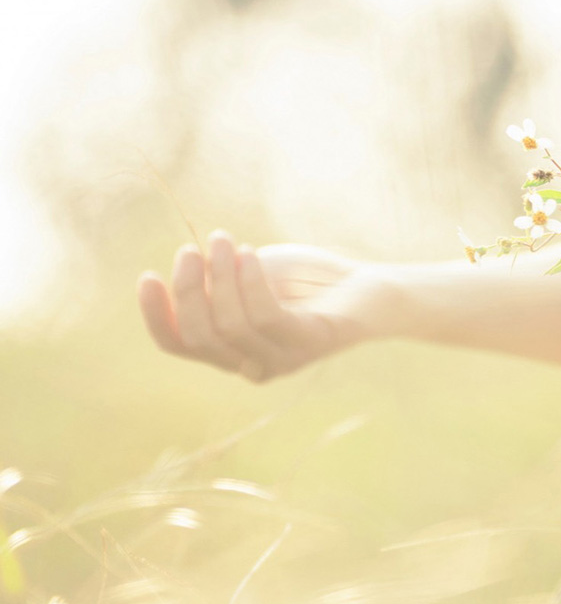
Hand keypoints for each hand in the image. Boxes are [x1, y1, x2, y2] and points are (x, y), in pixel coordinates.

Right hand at [138, 230, 387, 382]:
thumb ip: (215, 278)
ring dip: (221, 276)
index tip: (148, 276)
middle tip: (192, 248)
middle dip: (187, 289)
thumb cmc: (304, 279)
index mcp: (228, 350)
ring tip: (225, 240)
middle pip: (198, 335)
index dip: (155, 315)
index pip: (177, 343)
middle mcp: (251, 363)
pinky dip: (252, 281)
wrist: (368, 289)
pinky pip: (267, 316)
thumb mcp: (247, 274)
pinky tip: (251, 254)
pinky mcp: (309, 343)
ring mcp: (281, 359)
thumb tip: (185, 268)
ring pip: (230, 324)